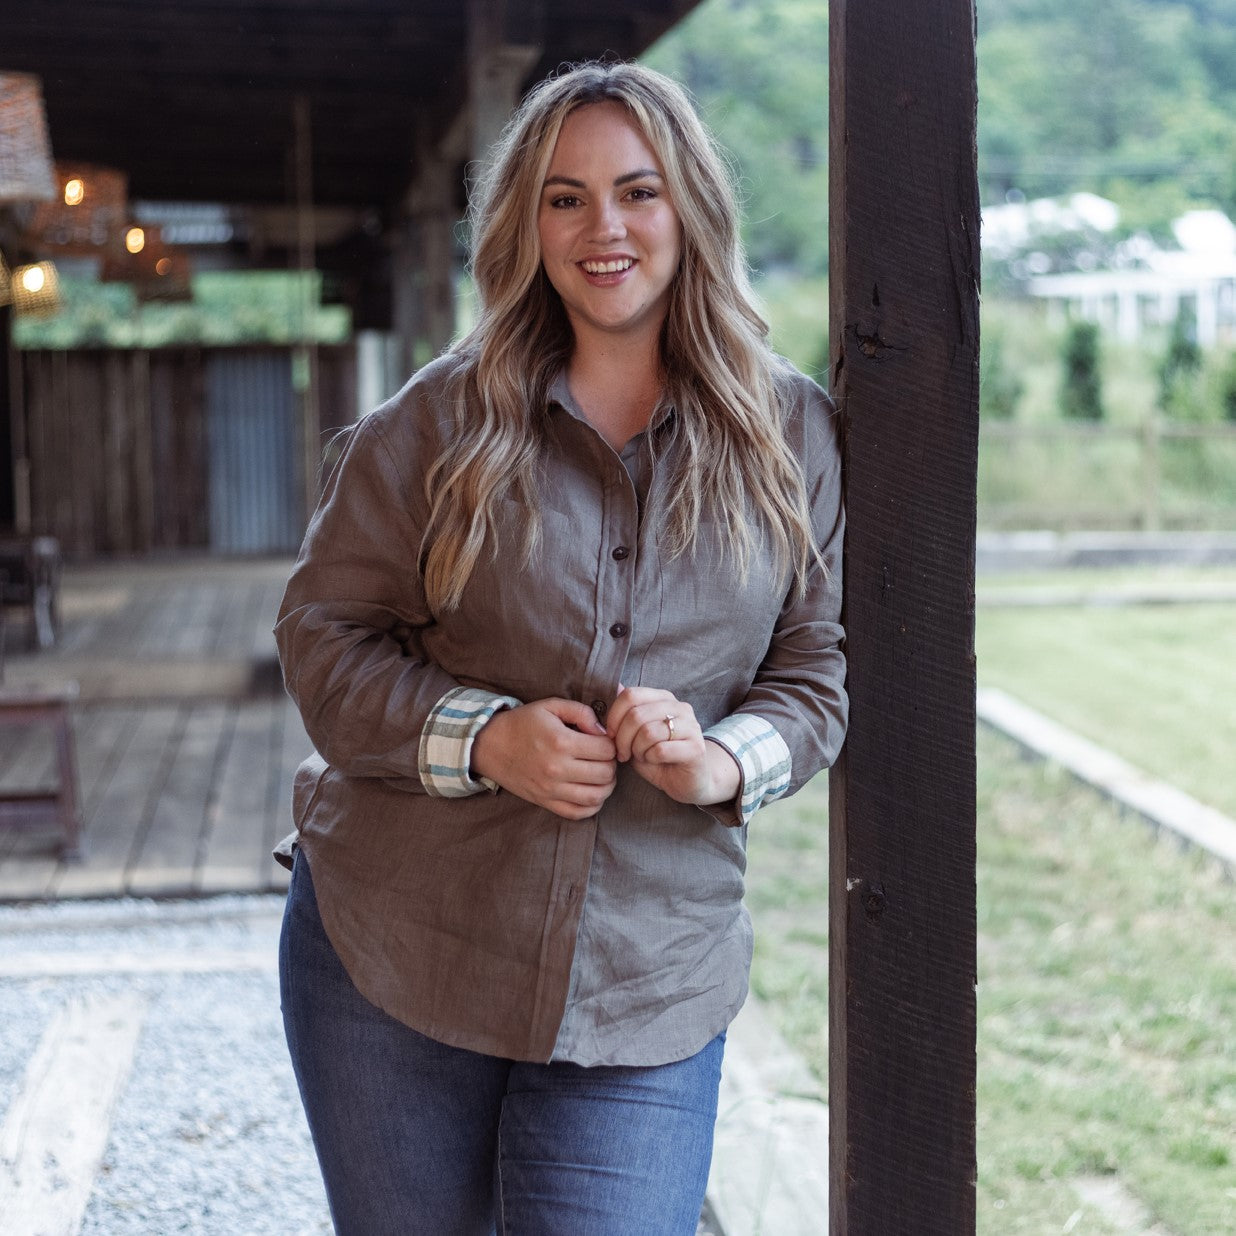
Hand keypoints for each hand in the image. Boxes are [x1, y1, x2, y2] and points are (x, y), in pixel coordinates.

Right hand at [471, 698, 616, 819]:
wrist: (490, 745)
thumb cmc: (522, 723)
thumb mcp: (550, 706)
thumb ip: (581, 712)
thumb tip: (602, 731)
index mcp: (561, 742)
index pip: (606, 750)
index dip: (611, 744)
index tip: (603, 741)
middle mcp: (557, 768)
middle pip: (605, 774)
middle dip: (611, 764)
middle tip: (604, 758)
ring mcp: (551, 789)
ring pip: (596, 797)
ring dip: (606, 786)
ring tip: (601, 775)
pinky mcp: (545, 802)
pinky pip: (577, 813)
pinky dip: (592, 806)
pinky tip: (591, 792)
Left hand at [606, 685, 740, 806]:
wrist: (687, 780)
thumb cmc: (658, 756)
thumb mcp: (635, 734)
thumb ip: (626, 713)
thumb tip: (615, 686)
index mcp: (664, 698)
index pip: (631, 694)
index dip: (614, 716)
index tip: (611, 734)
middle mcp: (680, 708)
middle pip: (636, 714)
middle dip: (622, 738)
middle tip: (623, 753)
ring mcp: (691, 726)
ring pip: (648, 732)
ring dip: (637, 749)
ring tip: (640, 756)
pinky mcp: (696, 748)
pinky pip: (660, 750)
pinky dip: (650, 758)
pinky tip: (654, 761)